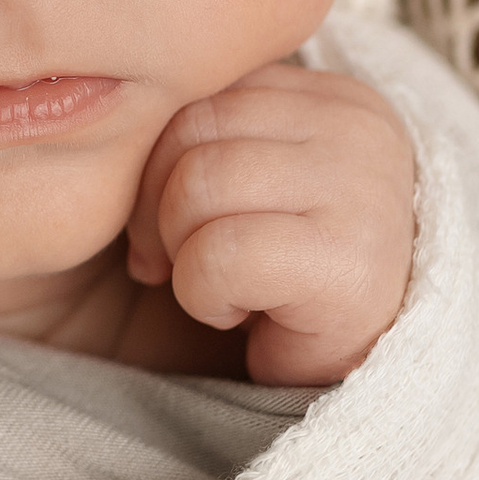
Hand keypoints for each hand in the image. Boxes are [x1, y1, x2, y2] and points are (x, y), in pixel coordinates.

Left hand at [123, 64, 416, 386]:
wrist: (342, 393)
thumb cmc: (272, 285)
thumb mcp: (243, 183)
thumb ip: (204, 131)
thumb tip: (110, 100)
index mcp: (335, 99)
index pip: (200, 87)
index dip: (158, 159)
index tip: (172, 220)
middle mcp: (363, 131)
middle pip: (191, 128)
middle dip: (160, 207)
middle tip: (181, 262)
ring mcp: (368, 193)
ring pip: (200, 184)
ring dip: (184, 254)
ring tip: (224, 284)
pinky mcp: (354, 266)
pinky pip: (222, 253)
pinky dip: (206, 295)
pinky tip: (243, 314)